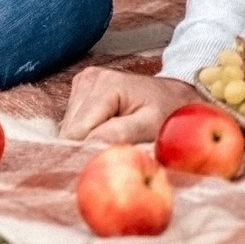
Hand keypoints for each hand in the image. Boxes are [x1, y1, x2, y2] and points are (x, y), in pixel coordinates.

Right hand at [59, 67, 199, 144]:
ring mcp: (84, 82)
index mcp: (106, 85)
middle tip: (115, 151)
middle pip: (70, 131)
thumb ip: (119, 136)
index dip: (88, 153)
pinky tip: (108, 129)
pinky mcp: (82, 90)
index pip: (78, 133)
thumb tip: (86, 148)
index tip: (107, 164)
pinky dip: (87, 133)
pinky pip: (73, 123)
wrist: (175, 96)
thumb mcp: (151, 127)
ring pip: (69, 129)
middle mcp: (90, 79)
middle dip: (88, 146)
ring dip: (87, 140)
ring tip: (117, 136)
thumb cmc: (168, 113)